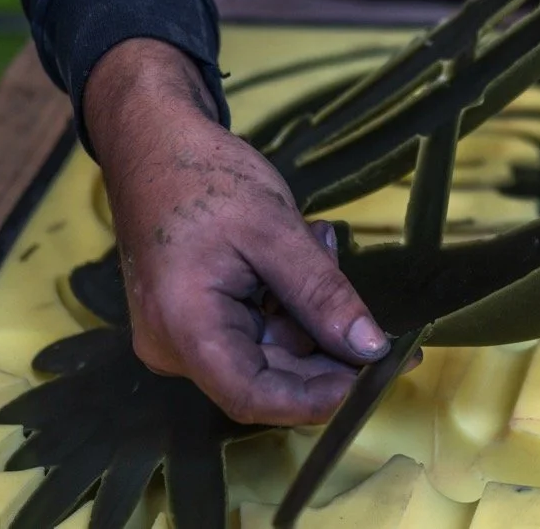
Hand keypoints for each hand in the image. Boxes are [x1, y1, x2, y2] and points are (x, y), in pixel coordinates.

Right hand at [84, 38, 395, 425]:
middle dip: (329, 353)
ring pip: (270, 348)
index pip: (253, 396)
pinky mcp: (198, 316)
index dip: (317, 400)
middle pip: (267, 374)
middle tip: (387, 331)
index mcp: (183, 329)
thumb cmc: (203, 176)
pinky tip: (305, 248)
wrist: (152, 139)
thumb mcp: (274, 230)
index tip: (374, 380)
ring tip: (320, 244)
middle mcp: (176, 346)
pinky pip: (257, 326)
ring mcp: (185, 333)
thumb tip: (371, 348)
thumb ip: (322, 293)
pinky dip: (291, 298)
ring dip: (312, 312)